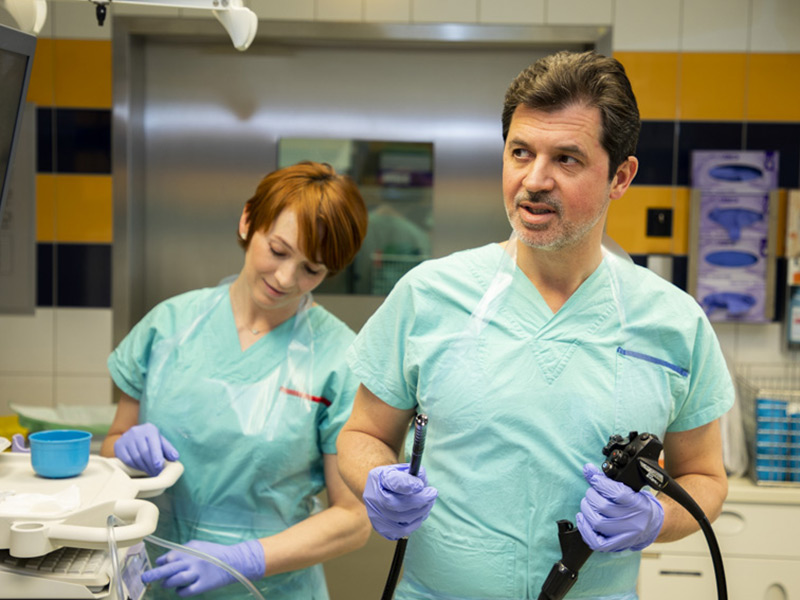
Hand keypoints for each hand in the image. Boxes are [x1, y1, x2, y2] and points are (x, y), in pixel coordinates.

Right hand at [114, 423, 178, 476]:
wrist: (132, 435)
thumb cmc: (150, 440)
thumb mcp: (160, 441)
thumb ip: (168, 449)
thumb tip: (175, 457)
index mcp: (149, 429)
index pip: (153, 444)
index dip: (156, 456)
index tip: (159, 466)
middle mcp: (137, 432)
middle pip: (144, 452)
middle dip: (151, 465)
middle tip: (156, 473)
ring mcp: (126, 438)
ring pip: (135, 457)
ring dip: (144, 467)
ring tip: (150, 472)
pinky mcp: (118, 445)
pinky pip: (127, 460)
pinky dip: (135, 466)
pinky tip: (140, 468)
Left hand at [141, 539, 264, 596]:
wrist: (235, 561)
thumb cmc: (215, 553)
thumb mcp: (198, 546)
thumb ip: (182, 551)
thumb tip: (166, 559)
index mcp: (189, 550)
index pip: (168, 556)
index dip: (161, 562)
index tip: (159, 566)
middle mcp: (191, 561)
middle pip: (168, 568)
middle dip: (154, 573)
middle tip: (144, 578)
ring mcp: (197, 573)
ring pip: (174, 580)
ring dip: (167, 583)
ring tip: (165, 584)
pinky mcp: (202, 585)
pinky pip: (185, 591)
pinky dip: (179, 591)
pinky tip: (180, 589)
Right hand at [363, 463, 437, 540]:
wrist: (378, 491)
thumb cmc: (392, 478)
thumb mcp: (400, 468)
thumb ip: (412, 471)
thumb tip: (422, 479)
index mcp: (377, 478)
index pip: (392, 483)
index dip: (408, 485)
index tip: (421, 485)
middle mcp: (373, 498)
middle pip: (397, 505)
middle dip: (419, 500)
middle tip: (432, 493)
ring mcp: (376, 516)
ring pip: (402, 520)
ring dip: (420, 512)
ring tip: (429, 503)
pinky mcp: (382, 528)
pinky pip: (402, 531)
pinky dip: (415, 522)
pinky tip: (420, 513)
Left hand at [576, 463, 663, 551]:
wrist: (651, 526)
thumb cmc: (637, 504)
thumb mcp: (629, 489)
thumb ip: (608, 480)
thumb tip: (588, 470)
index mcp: (638, 504)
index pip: (617, 493)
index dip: (600, 482)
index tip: (593, 476)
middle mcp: (633, 521)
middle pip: (603, 507)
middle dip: (591, 496)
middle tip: (591, 493)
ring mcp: (625, 535)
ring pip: (597, 522)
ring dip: (586, 509)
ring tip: (588, 504)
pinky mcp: (616, 545)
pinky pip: (596, 542)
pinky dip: (584, 529)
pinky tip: (583, 519)